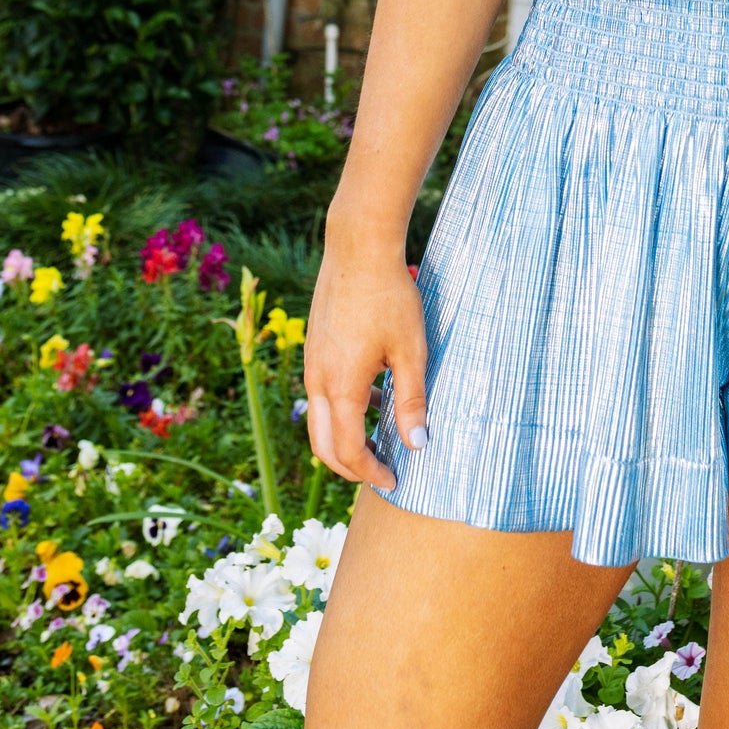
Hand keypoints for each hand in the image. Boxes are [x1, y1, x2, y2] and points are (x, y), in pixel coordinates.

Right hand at [305, 227, 428, 489]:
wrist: (358, 248)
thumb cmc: (389, 296)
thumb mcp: (411, 350)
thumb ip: (412, 401)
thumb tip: (417, 445)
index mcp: (341, 387)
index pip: (349, 451)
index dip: (371, 472)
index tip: (394, 479)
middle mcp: (317, 381)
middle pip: (323, 446)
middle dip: (351, 467)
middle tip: (382, 470)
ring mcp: (311, 363)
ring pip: (317, 421)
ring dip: (343, 440)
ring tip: (380, 436)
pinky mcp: (314, 348)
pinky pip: (320, 395)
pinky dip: (339, 411)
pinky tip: (372, 394)